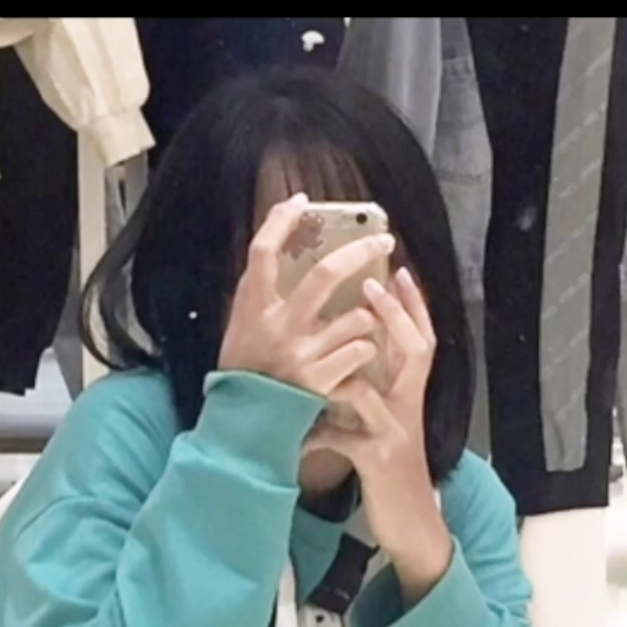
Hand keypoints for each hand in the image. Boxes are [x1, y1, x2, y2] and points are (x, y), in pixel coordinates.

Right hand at [219, 194, 395, 398]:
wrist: (246, 424)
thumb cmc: (245, 371)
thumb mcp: (241, 326)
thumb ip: (261, 296)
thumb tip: (282, 256)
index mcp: (252, 308)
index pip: (263, 251)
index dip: (280, 221)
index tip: (301, 202)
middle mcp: (277, 326)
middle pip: (325, 274)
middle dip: (361, 251)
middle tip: (385, 239)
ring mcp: (302, 353)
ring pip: (357, 316)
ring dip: (370, 314)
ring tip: (368, 318)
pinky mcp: (322, 380)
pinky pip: (361, 349)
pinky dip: (366, 346)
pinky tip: (360, 352)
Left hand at [305, 268, 453, 605]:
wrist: (414, 528)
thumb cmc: (392, 477)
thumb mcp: (385, 431)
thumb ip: (371, 399)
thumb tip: (345, 367)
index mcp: (408, 397)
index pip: (421, 342)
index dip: (413, 307)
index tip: (398, 271)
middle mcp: (407, 409)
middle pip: (417, 351)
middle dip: (395, 316)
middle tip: (372, 282)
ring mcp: (394, 434)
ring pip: (371, 392)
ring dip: (342, 373)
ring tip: (316, 356)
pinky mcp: (376, 462)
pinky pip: (340, 441)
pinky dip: (312, 437)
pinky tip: (291, 439)